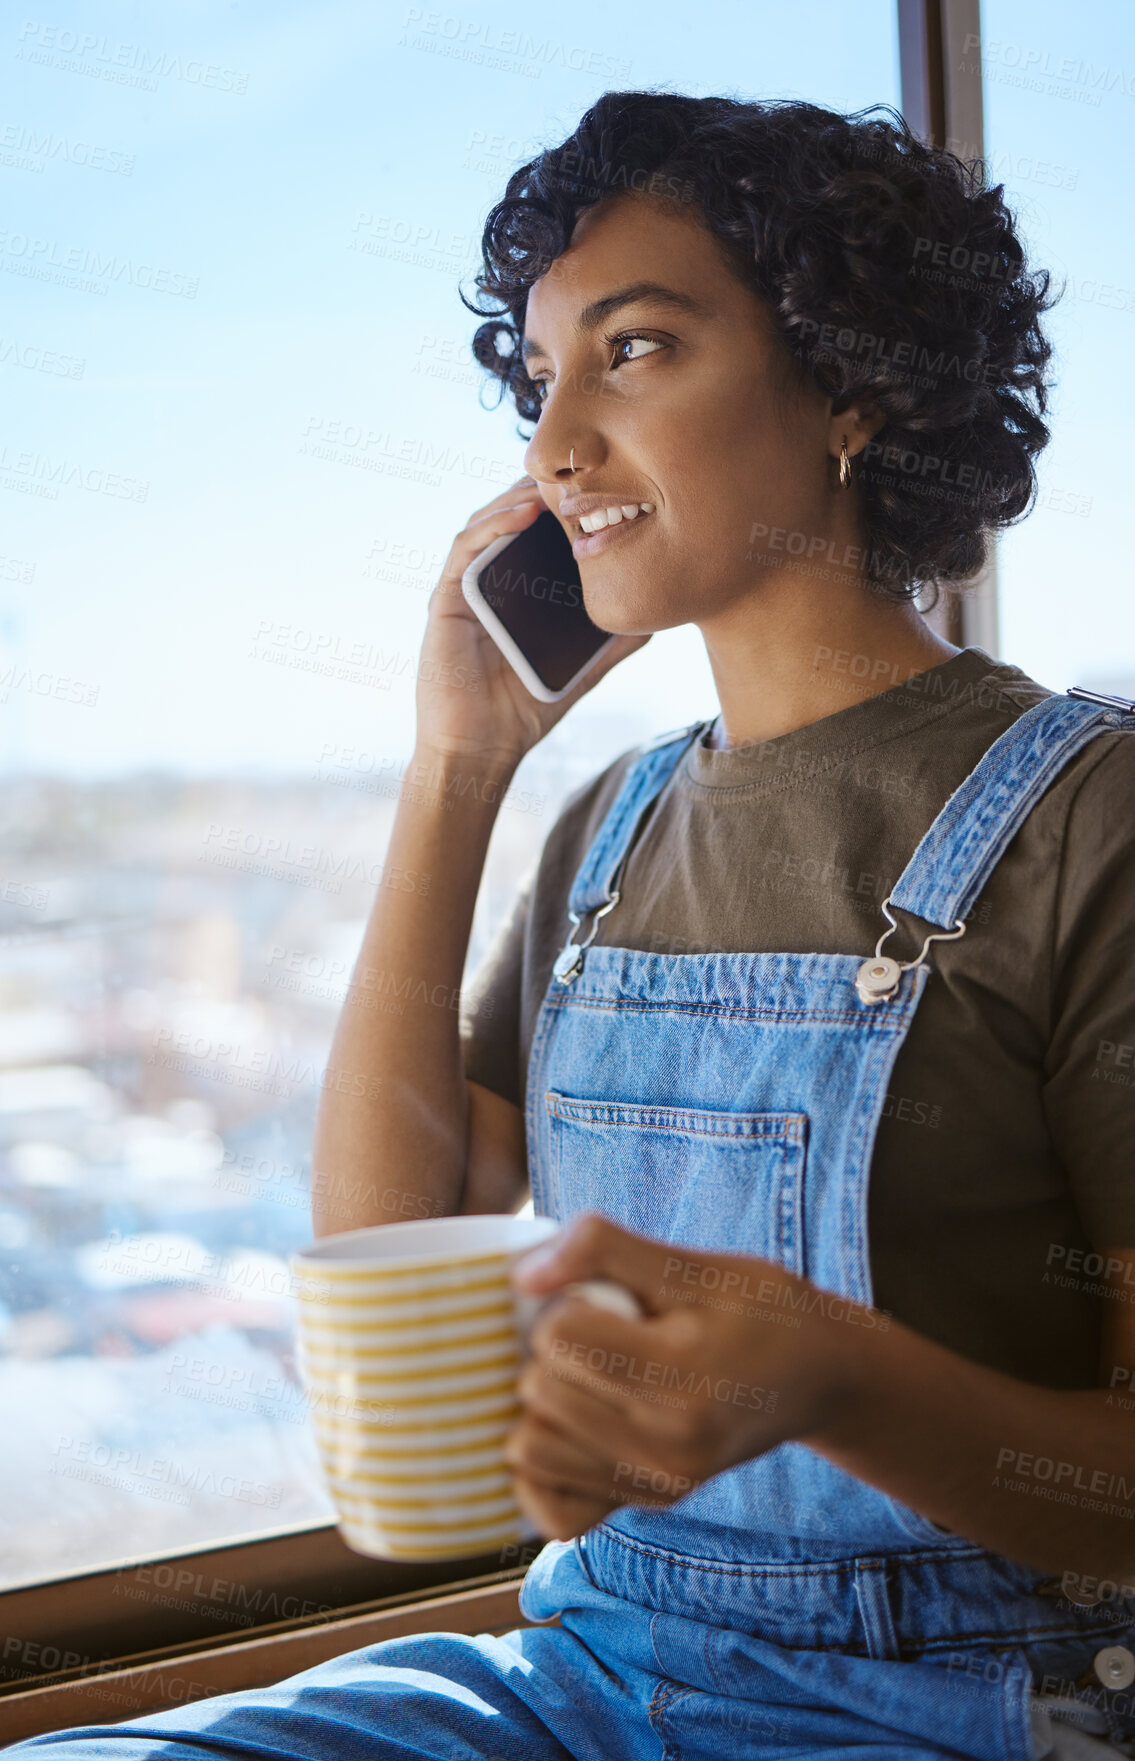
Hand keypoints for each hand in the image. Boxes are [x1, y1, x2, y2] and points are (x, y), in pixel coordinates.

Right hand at [414, 477, 650, 770]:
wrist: (482, 749)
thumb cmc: (523, 711)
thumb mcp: (581, 671)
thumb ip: (611, 646)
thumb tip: (655, 623)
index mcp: (515, 593)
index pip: (535, 536)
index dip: (561, 507)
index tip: (597, 486)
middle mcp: (487, 583)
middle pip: (510, 519)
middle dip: (541, 489)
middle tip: (578, 467)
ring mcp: (464, 588)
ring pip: (486, 522)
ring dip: (517, 496)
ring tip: (553, 481)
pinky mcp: (446, 600)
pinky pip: (465, 550)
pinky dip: (492, 525)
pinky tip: (523, 514)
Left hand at [504, 1214, 866, 1540]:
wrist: (820, 1376)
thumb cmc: (758, 1307)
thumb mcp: (693, 1262)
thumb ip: (603, 1249)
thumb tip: (521, 1276)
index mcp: (684, 1372)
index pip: (560, 1335)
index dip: (565, 1302)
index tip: (602, 1297)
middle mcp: (670, 1442)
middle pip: (539, 1390)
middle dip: (552, 1350)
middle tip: (599, 1332)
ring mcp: (660, 1483)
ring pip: (531, 1450)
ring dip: (542, 1405)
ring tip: (587, 1377)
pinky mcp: (652, 1504)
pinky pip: (555, 1511)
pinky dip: (547, 1467)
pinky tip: (575, 1426)